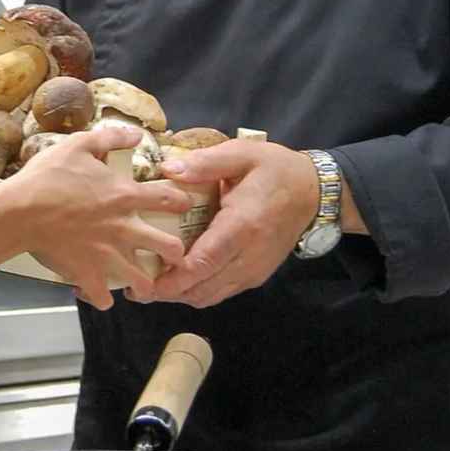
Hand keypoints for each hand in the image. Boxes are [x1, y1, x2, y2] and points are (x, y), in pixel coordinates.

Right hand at [7, 121, 193, 310]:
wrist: (19, 211)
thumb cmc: (47, 177)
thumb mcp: (78, 145)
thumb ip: (110, 138)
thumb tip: (137, 134)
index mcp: (125, 196)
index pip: (169, 198)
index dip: (182, 201)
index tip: (183, 205)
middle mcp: (124, 228)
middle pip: (168, 247)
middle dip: (176, 253)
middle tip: (171, 254)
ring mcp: (107, 254)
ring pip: (141, 280)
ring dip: (144, 283)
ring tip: (141, 283)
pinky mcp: (87, 273)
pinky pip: (103, 296)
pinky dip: (104, 297)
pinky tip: (102, 294)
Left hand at [147, 141, 318, 306]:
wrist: (314, 192)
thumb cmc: (275, 170)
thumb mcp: (242, 153)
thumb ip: (205, 162)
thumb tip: (167, 169)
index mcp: (242, 225)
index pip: (202, 263)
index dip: (170, 279)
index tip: (141, 280)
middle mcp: (248, 256)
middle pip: (201, 288)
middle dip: (166, 292)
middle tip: (135, 284)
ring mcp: (253, 270)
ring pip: (209, 296)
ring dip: (179, 294)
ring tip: (150, 282)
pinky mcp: (255, 276)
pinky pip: (220, 292)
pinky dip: (196, 291)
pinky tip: (176, 278)